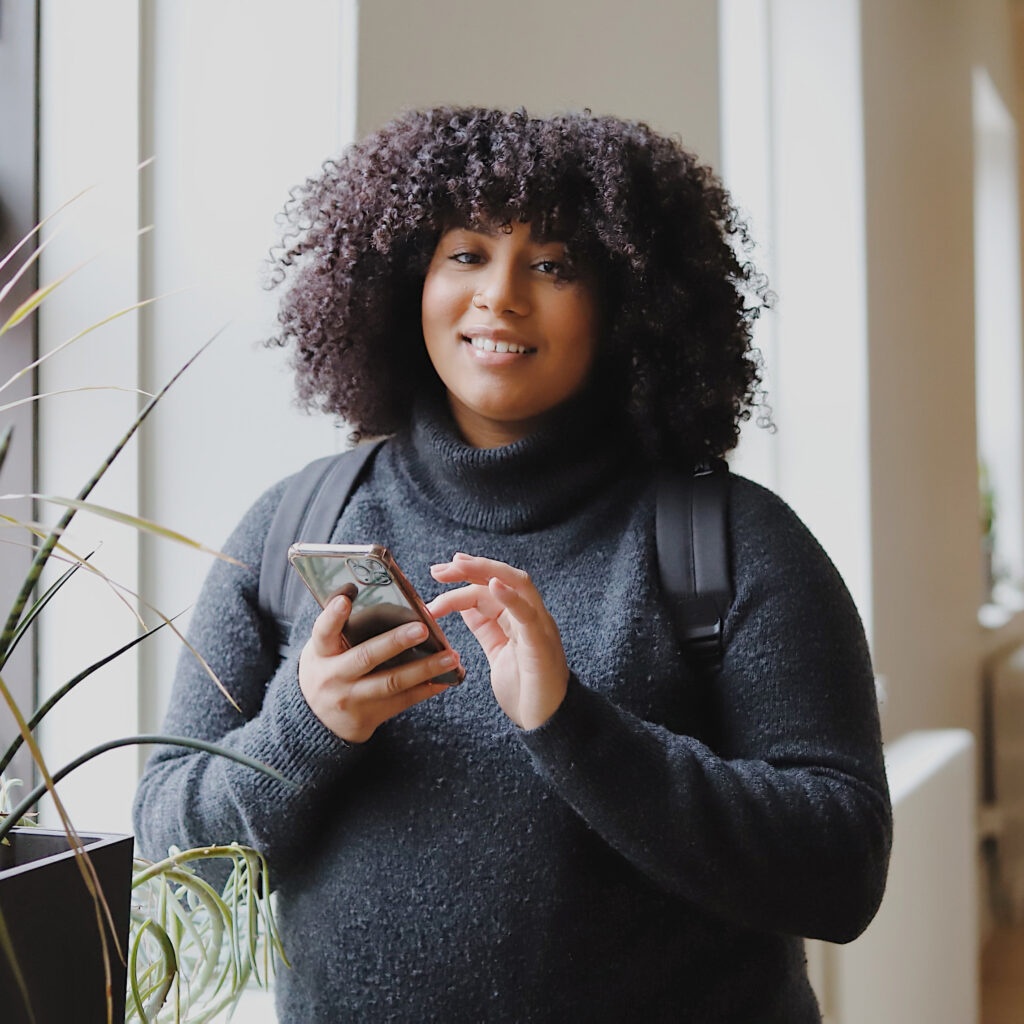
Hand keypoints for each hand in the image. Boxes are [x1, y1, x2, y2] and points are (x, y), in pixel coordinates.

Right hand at [298, 593, 457, 742]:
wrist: (314, 721)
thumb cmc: (326, 669)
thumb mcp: (321, 650)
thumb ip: (339, 629)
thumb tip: (362, 591)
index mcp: (320, 653)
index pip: (323, 631)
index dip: (333, 616)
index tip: (345, 599)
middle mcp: (333, 676)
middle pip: (366, 656)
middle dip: (395, 642)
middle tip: (422, 628)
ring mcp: (352, 698)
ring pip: (392, 682)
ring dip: (425, 669)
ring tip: (450, 657)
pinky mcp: (369, 715)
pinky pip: (402, 701)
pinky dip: (426, 689)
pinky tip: (446, 679)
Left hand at [427, 552, 568, 729]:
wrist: (546, 722)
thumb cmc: (525, 689)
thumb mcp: (497, 651)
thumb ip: (485, 627)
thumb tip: (463, 606)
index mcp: (517, 617)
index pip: (489, 588)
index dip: (463, 579)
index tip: (437, 573)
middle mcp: (530, 615)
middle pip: (503, 577)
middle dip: (471, 568)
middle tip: (439, 569)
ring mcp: (539, 626)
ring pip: (517, 584)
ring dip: (486, 571)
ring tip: (459, 565)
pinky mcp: (542, 642)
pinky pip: (528, 614)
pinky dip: (511, 596)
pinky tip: (493, 584)